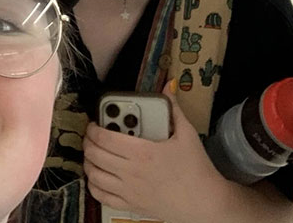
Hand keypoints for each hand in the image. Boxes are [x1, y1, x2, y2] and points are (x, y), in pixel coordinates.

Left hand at [84, 84, 229, 220]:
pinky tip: (97, 176)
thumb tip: (168, 86)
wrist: (204, 202)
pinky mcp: (131, 205)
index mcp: (143, 152)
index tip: (94, 122)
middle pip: (95, 154)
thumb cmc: (196, 169)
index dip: (93, 128)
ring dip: (88, 161)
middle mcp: (131, 172)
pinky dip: (93, 184)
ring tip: (93, 152)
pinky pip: (101, 196)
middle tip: (92, 134)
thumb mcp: (187, 134)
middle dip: (88, 141)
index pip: (105, 137)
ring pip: (94, 175)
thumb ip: (173, 108)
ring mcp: (129, 191)